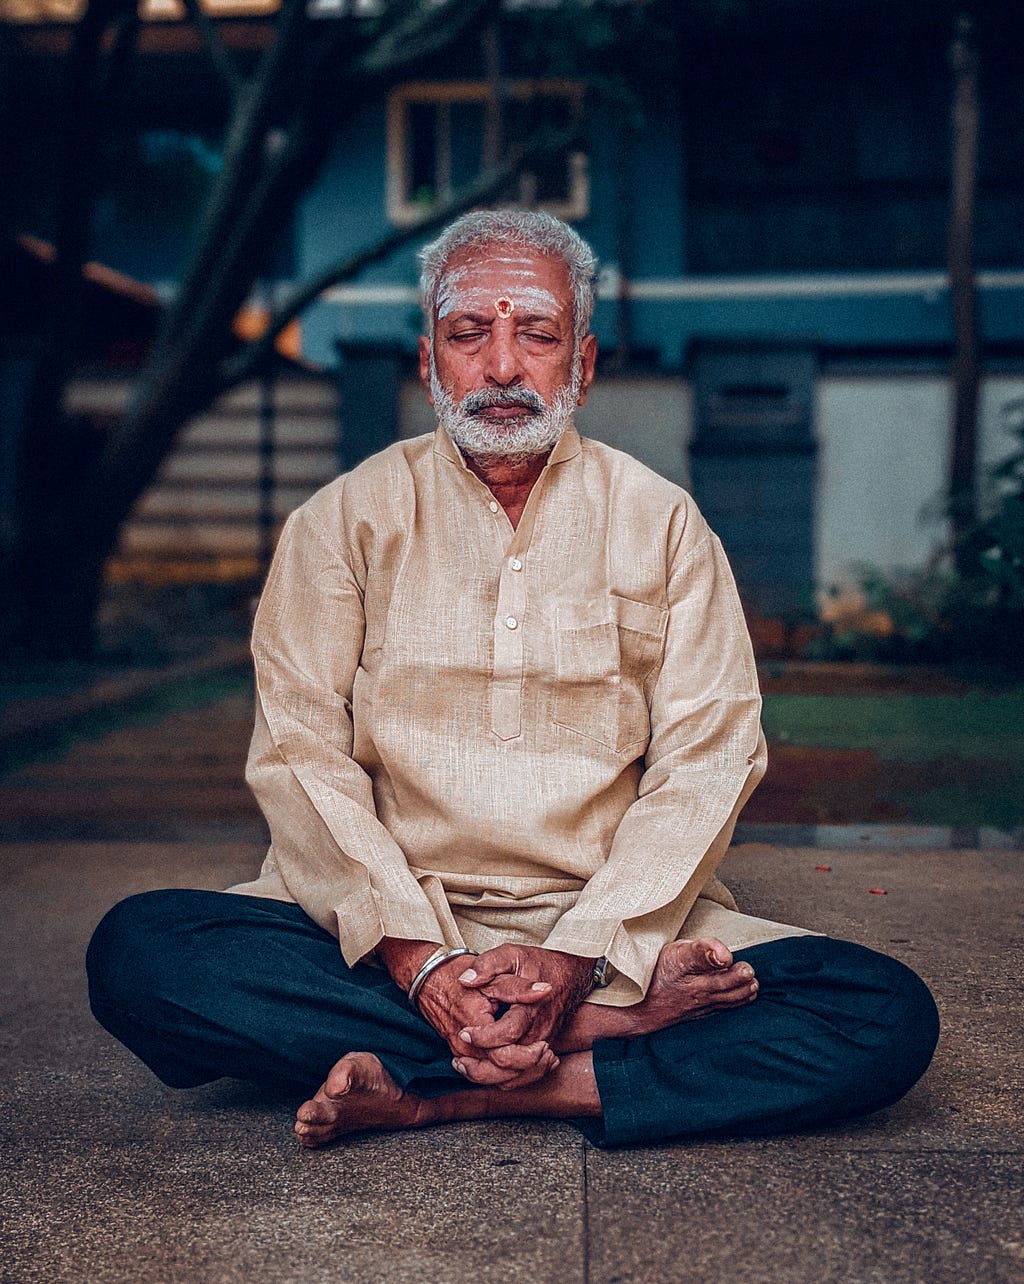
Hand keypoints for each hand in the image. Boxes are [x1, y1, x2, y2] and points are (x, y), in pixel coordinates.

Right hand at [376, 939, 556, 1086]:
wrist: (428, 977)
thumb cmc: (459, 972)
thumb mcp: (494, 973)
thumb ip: (520, 986)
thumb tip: (546, 990)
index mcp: (474, 1026)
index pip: (505, 1056)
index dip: (529, 1055)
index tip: (546, 1045)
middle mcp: (465, 1046)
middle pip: (501, 1074)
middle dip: (529, 1068)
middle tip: (549, 1055)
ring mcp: (462, 1052)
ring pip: (493, 1079)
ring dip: (521, 1075)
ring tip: (543, 1062)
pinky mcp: (463, 1054)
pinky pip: (485, 1074)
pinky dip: (506, 1075)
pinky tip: (526, 1066)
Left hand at [454, 944, 593, 1087]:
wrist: (568, 975)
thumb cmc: (537, 964)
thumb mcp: (510, 954)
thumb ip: (487, 965)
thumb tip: (466, 980)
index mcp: (530, 1009)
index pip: (506, 1034)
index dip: (482, 1037)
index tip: (463, 1031)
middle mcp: (539, 1032)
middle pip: (511, 1063)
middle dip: (481, 1065)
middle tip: (458, 1057)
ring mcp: (542, 1044)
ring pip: (516, 1075)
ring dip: (488, 1076)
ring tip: (463, 1065)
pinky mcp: (541, 1051)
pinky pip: (524, 1076)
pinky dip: (502, 1079)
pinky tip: (482, 1070)